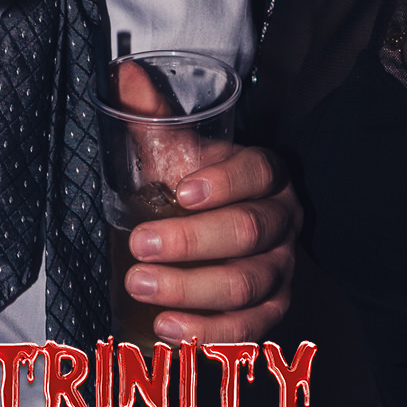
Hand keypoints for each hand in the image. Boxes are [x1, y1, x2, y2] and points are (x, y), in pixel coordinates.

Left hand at [118, 57, 299, 342]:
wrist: (225, 233)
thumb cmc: (196, 186)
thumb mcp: (179, 151)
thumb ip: (155, 115)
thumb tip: (123, 73)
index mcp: (265, 174)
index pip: (257, 173)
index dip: (224, 182)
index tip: (180, 191)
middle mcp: (283, 220)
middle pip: (249, 233)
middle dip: (191, 243)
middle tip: (138, 247)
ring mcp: (282, 268)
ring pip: (248, 285)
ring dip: (192, 290)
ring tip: (141, 287)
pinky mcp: (273, 310)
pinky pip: (251, 329)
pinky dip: (210, 333)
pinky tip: (169, 327)